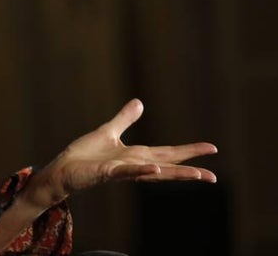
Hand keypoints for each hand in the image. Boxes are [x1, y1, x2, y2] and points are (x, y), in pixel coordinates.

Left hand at [24, 98, 217, 209]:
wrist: (63, 169)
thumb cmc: (84, 155)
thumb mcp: (108, 131)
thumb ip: (125, 119)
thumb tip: (140, 102)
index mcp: (136, 155)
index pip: (168, 152)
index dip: (189, 151)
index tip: (212, 148)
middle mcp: (133, 164)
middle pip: (168, 164)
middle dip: (191, 168)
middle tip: (214, 176)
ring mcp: (122, 169)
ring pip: (153, 171)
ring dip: (175, 173)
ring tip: (198, 175)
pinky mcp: (107, 171)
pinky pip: (127, 171)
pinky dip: (141, 170)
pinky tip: (156, 168)